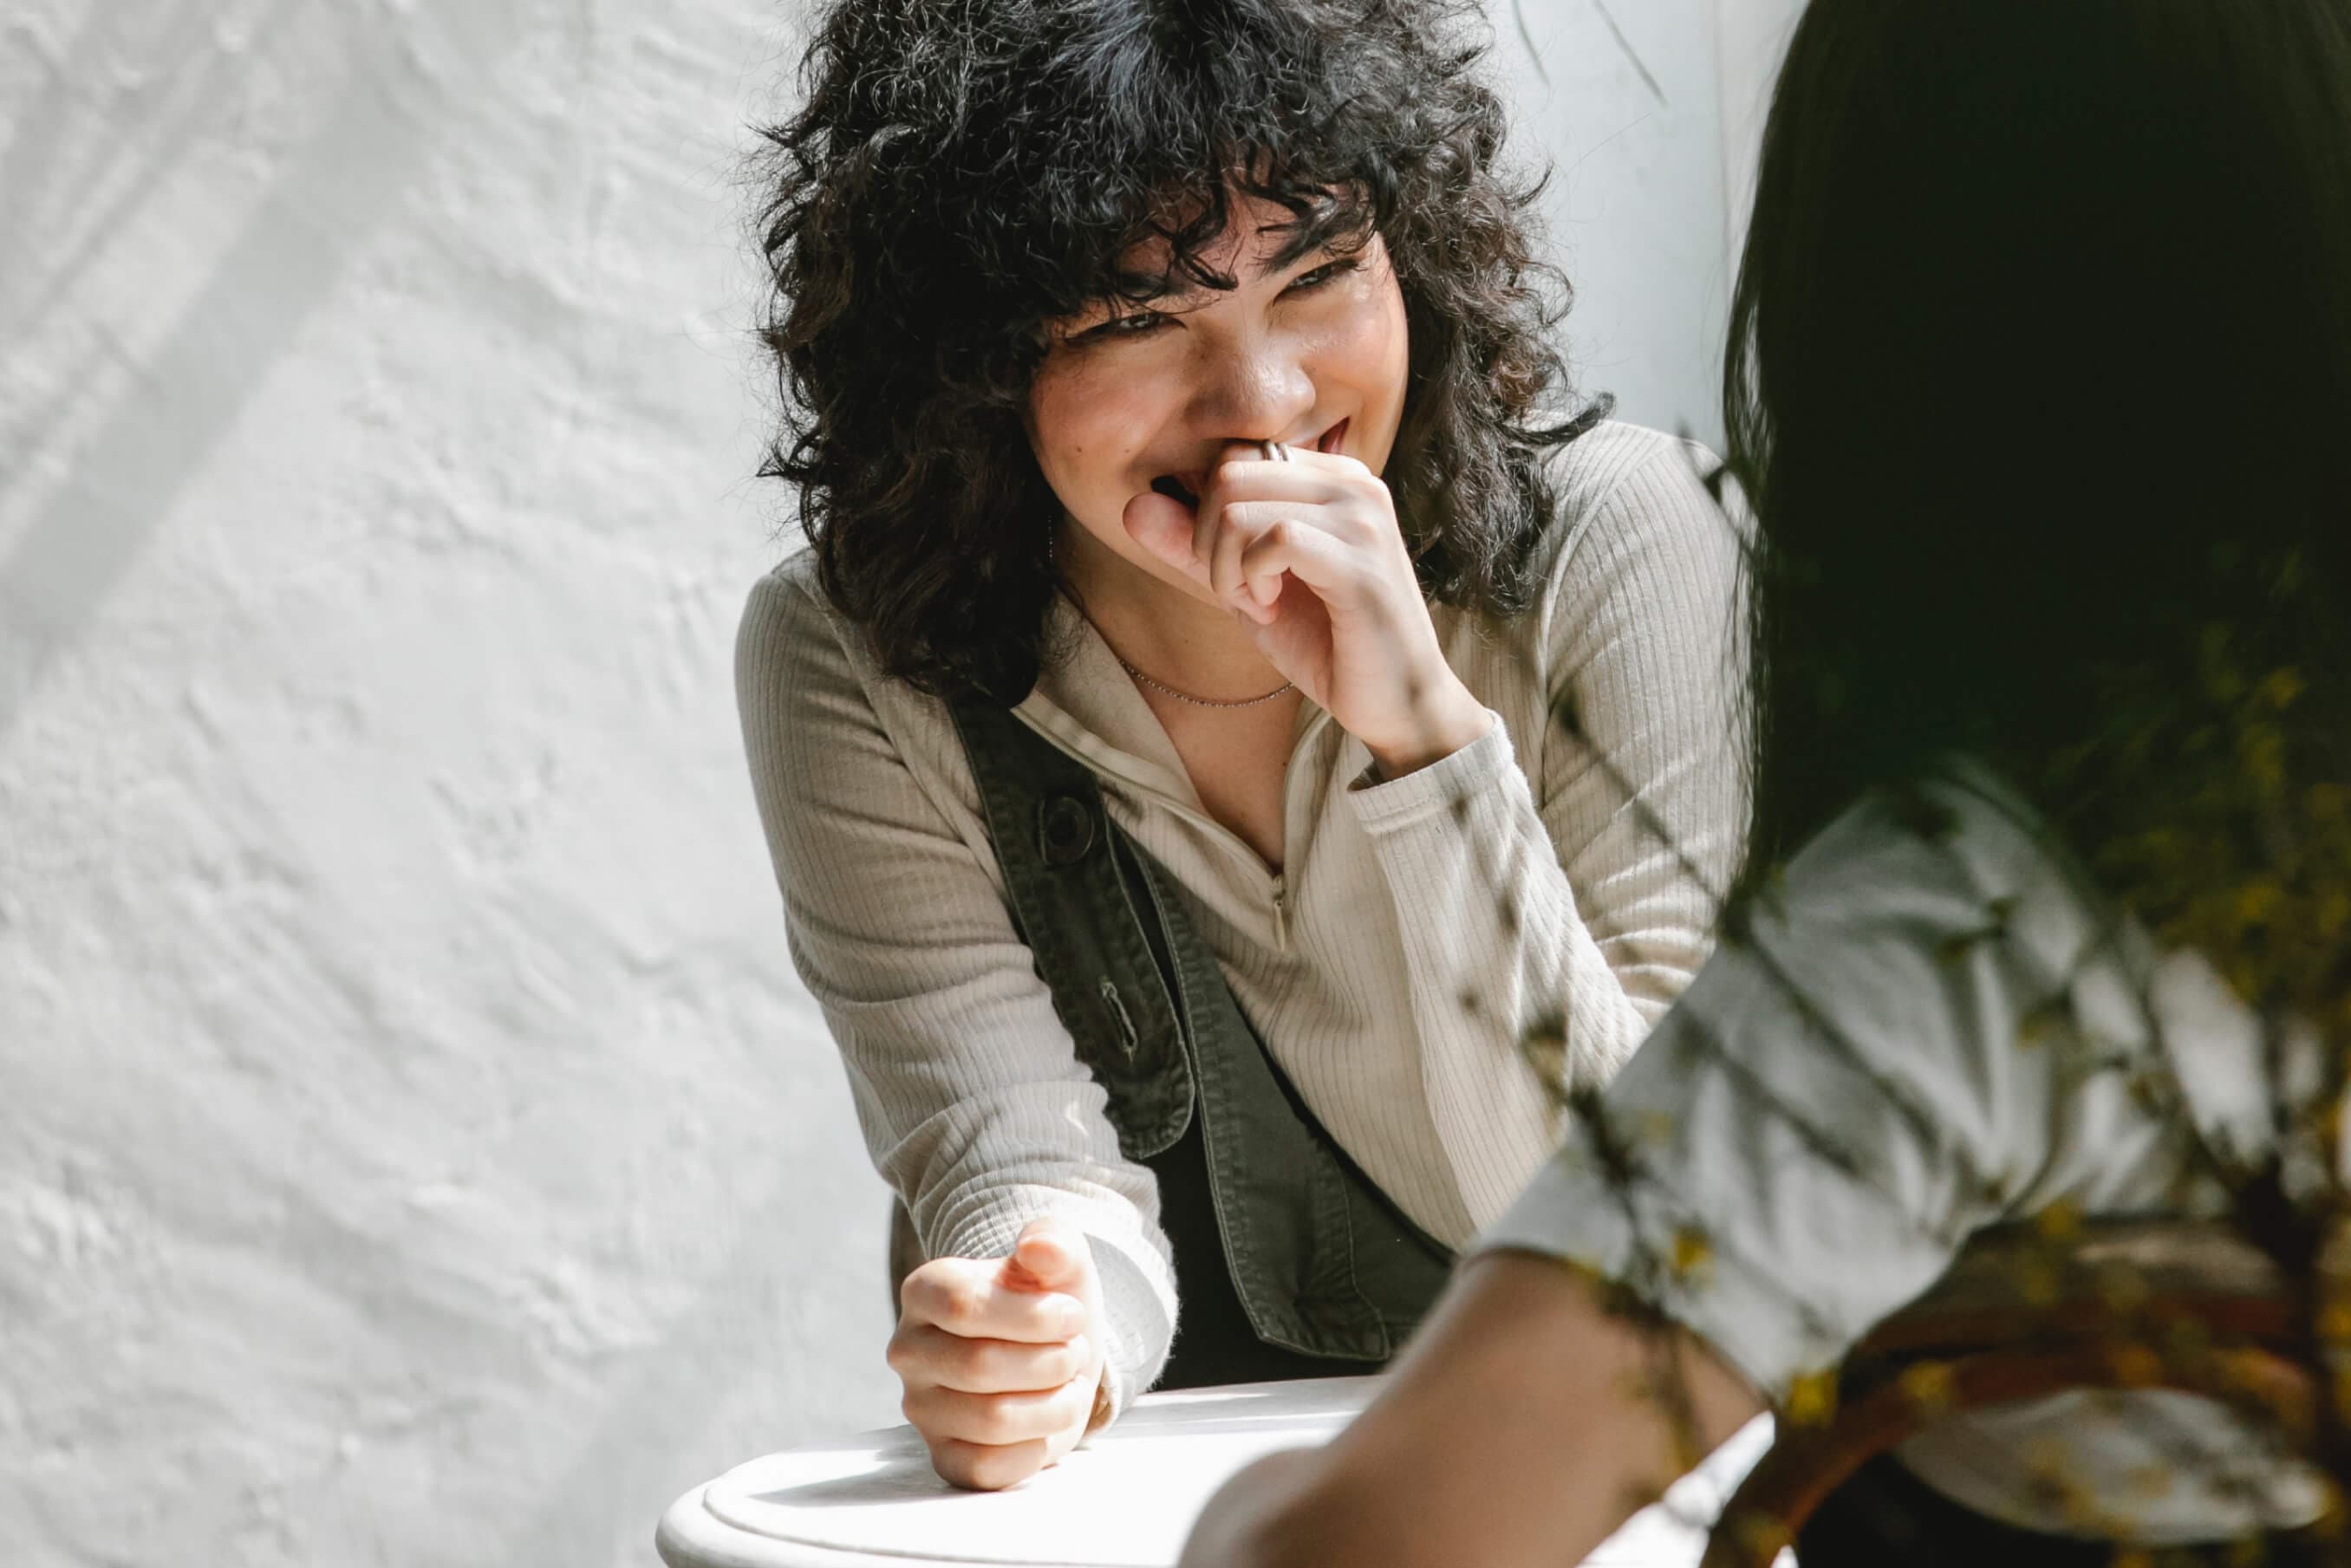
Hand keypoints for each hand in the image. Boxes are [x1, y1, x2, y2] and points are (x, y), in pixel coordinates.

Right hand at [888, 1216, 1108, 1489]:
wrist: (1053, 1352)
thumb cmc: (1048, 1301)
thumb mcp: (1060, 1258)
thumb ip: (1053, 1241)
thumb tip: (1038, 1247)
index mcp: (924, 1291)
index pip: (962, 1307)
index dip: (1032, 1316)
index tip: (1072, 1314)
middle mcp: (909, 1351)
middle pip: (979, 1366)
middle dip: (1050, 1361)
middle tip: (1074, 1352)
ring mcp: (921, 1409)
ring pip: (991, 1420)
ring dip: (1053, 1404)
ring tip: (1068, 1384)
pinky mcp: (944, 1457)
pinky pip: (986, 1468)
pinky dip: (1035, 1447)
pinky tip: (1046, 1422)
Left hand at [1123, 442, 1489, 776]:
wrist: (1396, 703)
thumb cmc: (1328, 643)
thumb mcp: (1247, 589)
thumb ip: (1194, 548)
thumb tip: (1133, 507)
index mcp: (1331, 478)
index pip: (1234, 457)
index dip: (1209, 515)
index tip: (1235, 572)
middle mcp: (1352, 482)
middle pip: (1228, 472)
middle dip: (1209, 540)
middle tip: (1239, 592)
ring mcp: (1361, 516)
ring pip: (1239, 504)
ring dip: (1227, 567)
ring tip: (1258, 603)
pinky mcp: (1360, 559)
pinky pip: (1274, 539)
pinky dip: (1252, 579)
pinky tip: (1272, 608)